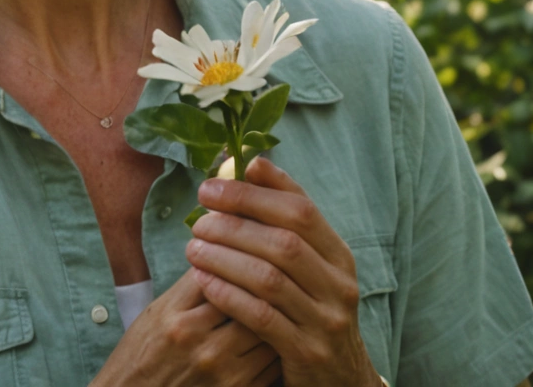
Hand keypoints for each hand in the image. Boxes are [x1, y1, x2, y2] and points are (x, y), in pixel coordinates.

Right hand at [89, 269, 279, 386]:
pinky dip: (279, 345)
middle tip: (281, 270)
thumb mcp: (156, 314)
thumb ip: (190, 287)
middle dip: (267, 283)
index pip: (221, 275)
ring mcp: (220, 372)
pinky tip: (280, 333)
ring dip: (279, 314)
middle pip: (250, 300)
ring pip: (267, 331)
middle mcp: (199, 344)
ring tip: (286, 300)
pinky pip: (271, 365)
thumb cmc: (143, 356)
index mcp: (176, 319)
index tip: (254, 246)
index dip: (242, 256)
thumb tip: (224, 250)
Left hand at [184, 158, 379, 386]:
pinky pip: (260, 316)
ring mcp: (325, 319)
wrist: (339, 377)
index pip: (301, 209)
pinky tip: (203, 281)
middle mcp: (339, 284)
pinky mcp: (306, 350)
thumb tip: (249, 166)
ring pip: (269, 277)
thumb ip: (282, 223)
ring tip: (192, 247)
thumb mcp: (309, 268)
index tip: (215, 181)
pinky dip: (228, 294)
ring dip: (225, 257)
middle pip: (284, 240)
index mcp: (339, 255)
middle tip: (198, 217)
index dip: (256, 192)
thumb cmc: (309, 310)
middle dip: (236, 223)